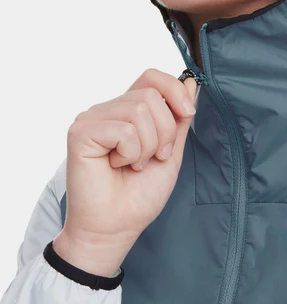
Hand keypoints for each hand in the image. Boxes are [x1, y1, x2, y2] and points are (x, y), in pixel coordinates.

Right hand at [59, 68, 196, 265]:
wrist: (116, 227)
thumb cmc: (139, 194)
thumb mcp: (171, 150)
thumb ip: (179, 117)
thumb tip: (189, 81)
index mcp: (128, 110)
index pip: (152, 76)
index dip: (174, 90)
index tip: (188, 113)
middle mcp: (108, 109)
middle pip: (151, 95)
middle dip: (165, 131)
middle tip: (154, 157)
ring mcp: (92, 118)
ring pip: (139, 110)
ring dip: (147, 146)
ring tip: (134, 164)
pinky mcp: (80, 132)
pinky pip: (124, 130)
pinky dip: (131, 153)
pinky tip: (117, 165)